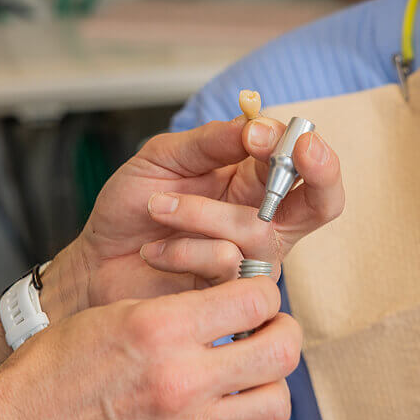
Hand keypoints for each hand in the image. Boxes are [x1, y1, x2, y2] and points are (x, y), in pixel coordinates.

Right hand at [0, 276, 301, 419]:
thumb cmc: (55, 366)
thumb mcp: (114, 312)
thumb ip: (180, 309)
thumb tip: (237, 303)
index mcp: (160, 328)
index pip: (257, 299)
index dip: (263, 292)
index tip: (255, 298)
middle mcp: (179, 380)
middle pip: (282, 351)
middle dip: (282, 333)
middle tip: (267, 333)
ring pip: (276, 405)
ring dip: (268, 386)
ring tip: (245, 379)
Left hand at [46, 116, 343, 316]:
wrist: (96, 261)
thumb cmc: (132, 208)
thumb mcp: (166, 157)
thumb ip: (210, 142)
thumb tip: (255, 125)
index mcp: (253, 182)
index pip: (302, 162)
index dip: (298, 145)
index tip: (259, 133)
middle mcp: (264, 221)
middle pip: (323, 201)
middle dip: (321, 172)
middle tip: (302, 150)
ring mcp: (252, 260)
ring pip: (257, 229)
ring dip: (200, 212)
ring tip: (157, 207)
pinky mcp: (231, 295)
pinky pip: (226, 262)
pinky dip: (182, 247)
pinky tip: (154, 249)